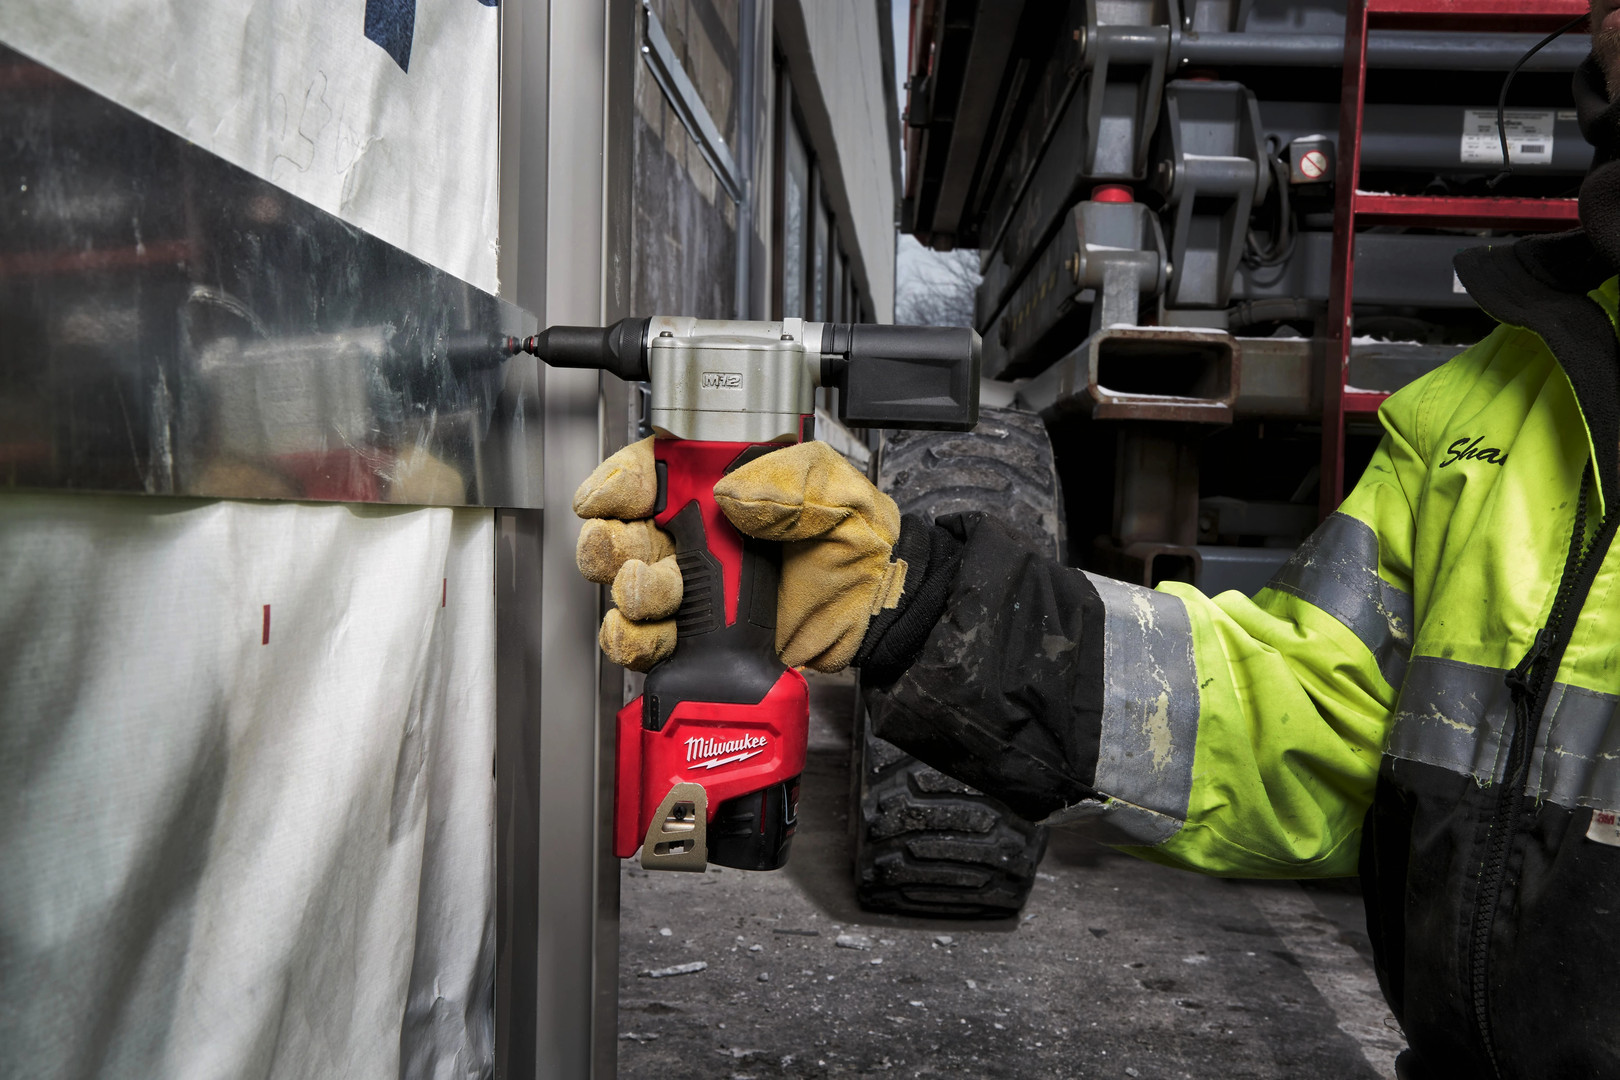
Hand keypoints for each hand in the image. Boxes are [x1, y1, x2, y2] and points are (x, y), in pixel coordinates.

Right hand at [573, 437, 907, 672]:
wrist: (877, 609)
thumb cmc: (859, 540)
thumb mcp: (834, 490)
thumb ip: (786, 484)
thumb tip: (732, 494)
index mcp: (721, 483)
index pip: (649, 473)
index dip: (618, 483)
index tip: (606, 498)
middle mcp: (697, 533)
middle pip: (620, 531)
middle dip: (610, 542)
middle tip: (626, 552)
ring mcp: (694, 586)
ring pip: (624, 589)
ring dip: (630, 595)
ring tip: (655, 596)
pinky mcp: (698, 636)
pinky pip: (645, 640)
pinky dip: (637, 641)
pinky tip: (659, 636)